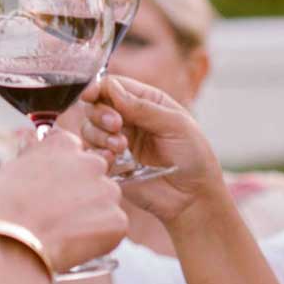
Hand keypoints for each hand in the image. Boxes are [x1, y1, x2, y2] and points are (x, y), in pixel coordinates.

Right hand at [0, 130, 126, 271]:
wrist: (8, 241)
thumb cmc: (0, 208)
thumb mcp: (11, 169)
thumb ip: (31, 153)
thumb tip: (32, 138)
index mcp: (64, 144)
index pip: (75, 151)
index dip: (64, 173)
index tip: (53, 189)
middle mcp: (91, 161)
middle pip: (96, 176)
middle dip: (83, 193)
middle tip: (59, 215)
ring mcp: (107, 191)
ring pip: (106, 203)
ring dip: (93, 216)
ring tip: (64, 233)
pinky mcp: (117, 221)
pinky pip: (113, 229)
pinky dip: (99, 239)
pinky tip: (75, 246)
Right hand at [76, 76, 224, 224]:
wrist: (193, 197)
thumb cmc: (194, 157)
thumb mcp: (176, 125)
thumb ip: (144, 107)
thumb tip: (112, 89)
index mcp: (146, 101)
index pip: (113, 86)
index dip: (98, 87)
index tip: (91, 95)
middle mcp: (128, 119)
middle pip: (95, 105)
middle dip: (100, 113)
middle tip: (116, 126)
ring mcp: (118, 142)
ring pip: (89, 129)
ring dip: (99, 135)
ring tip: (121, 148)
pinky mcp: (111, 165)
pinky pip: (91, 155)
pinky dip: (96, 154)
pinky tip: (112, 160)